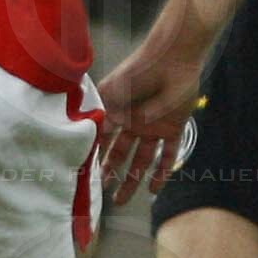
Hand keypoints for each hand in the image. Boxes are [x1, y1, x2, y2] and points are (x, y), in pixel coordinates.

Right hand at [94, 36, 207, 212]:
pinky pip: (168, 155)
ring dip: (132, 179)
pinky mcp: (174, 128)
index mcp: (117, 113)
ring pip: (141, 160)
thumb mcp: (114, 90)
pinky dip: (162, 172)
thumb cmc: (139, 69)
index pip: (103, 140)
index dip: (94, 157)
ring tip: (122, 199)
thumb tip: (90, 137)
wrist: (172, 57)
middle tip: (101, 190)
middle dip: (110, 172)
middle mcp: (133, 123)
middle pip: (120, 154)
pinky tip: (153, 189)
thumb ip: (102, 111)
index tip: (84, 175)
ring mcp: (154, 127)